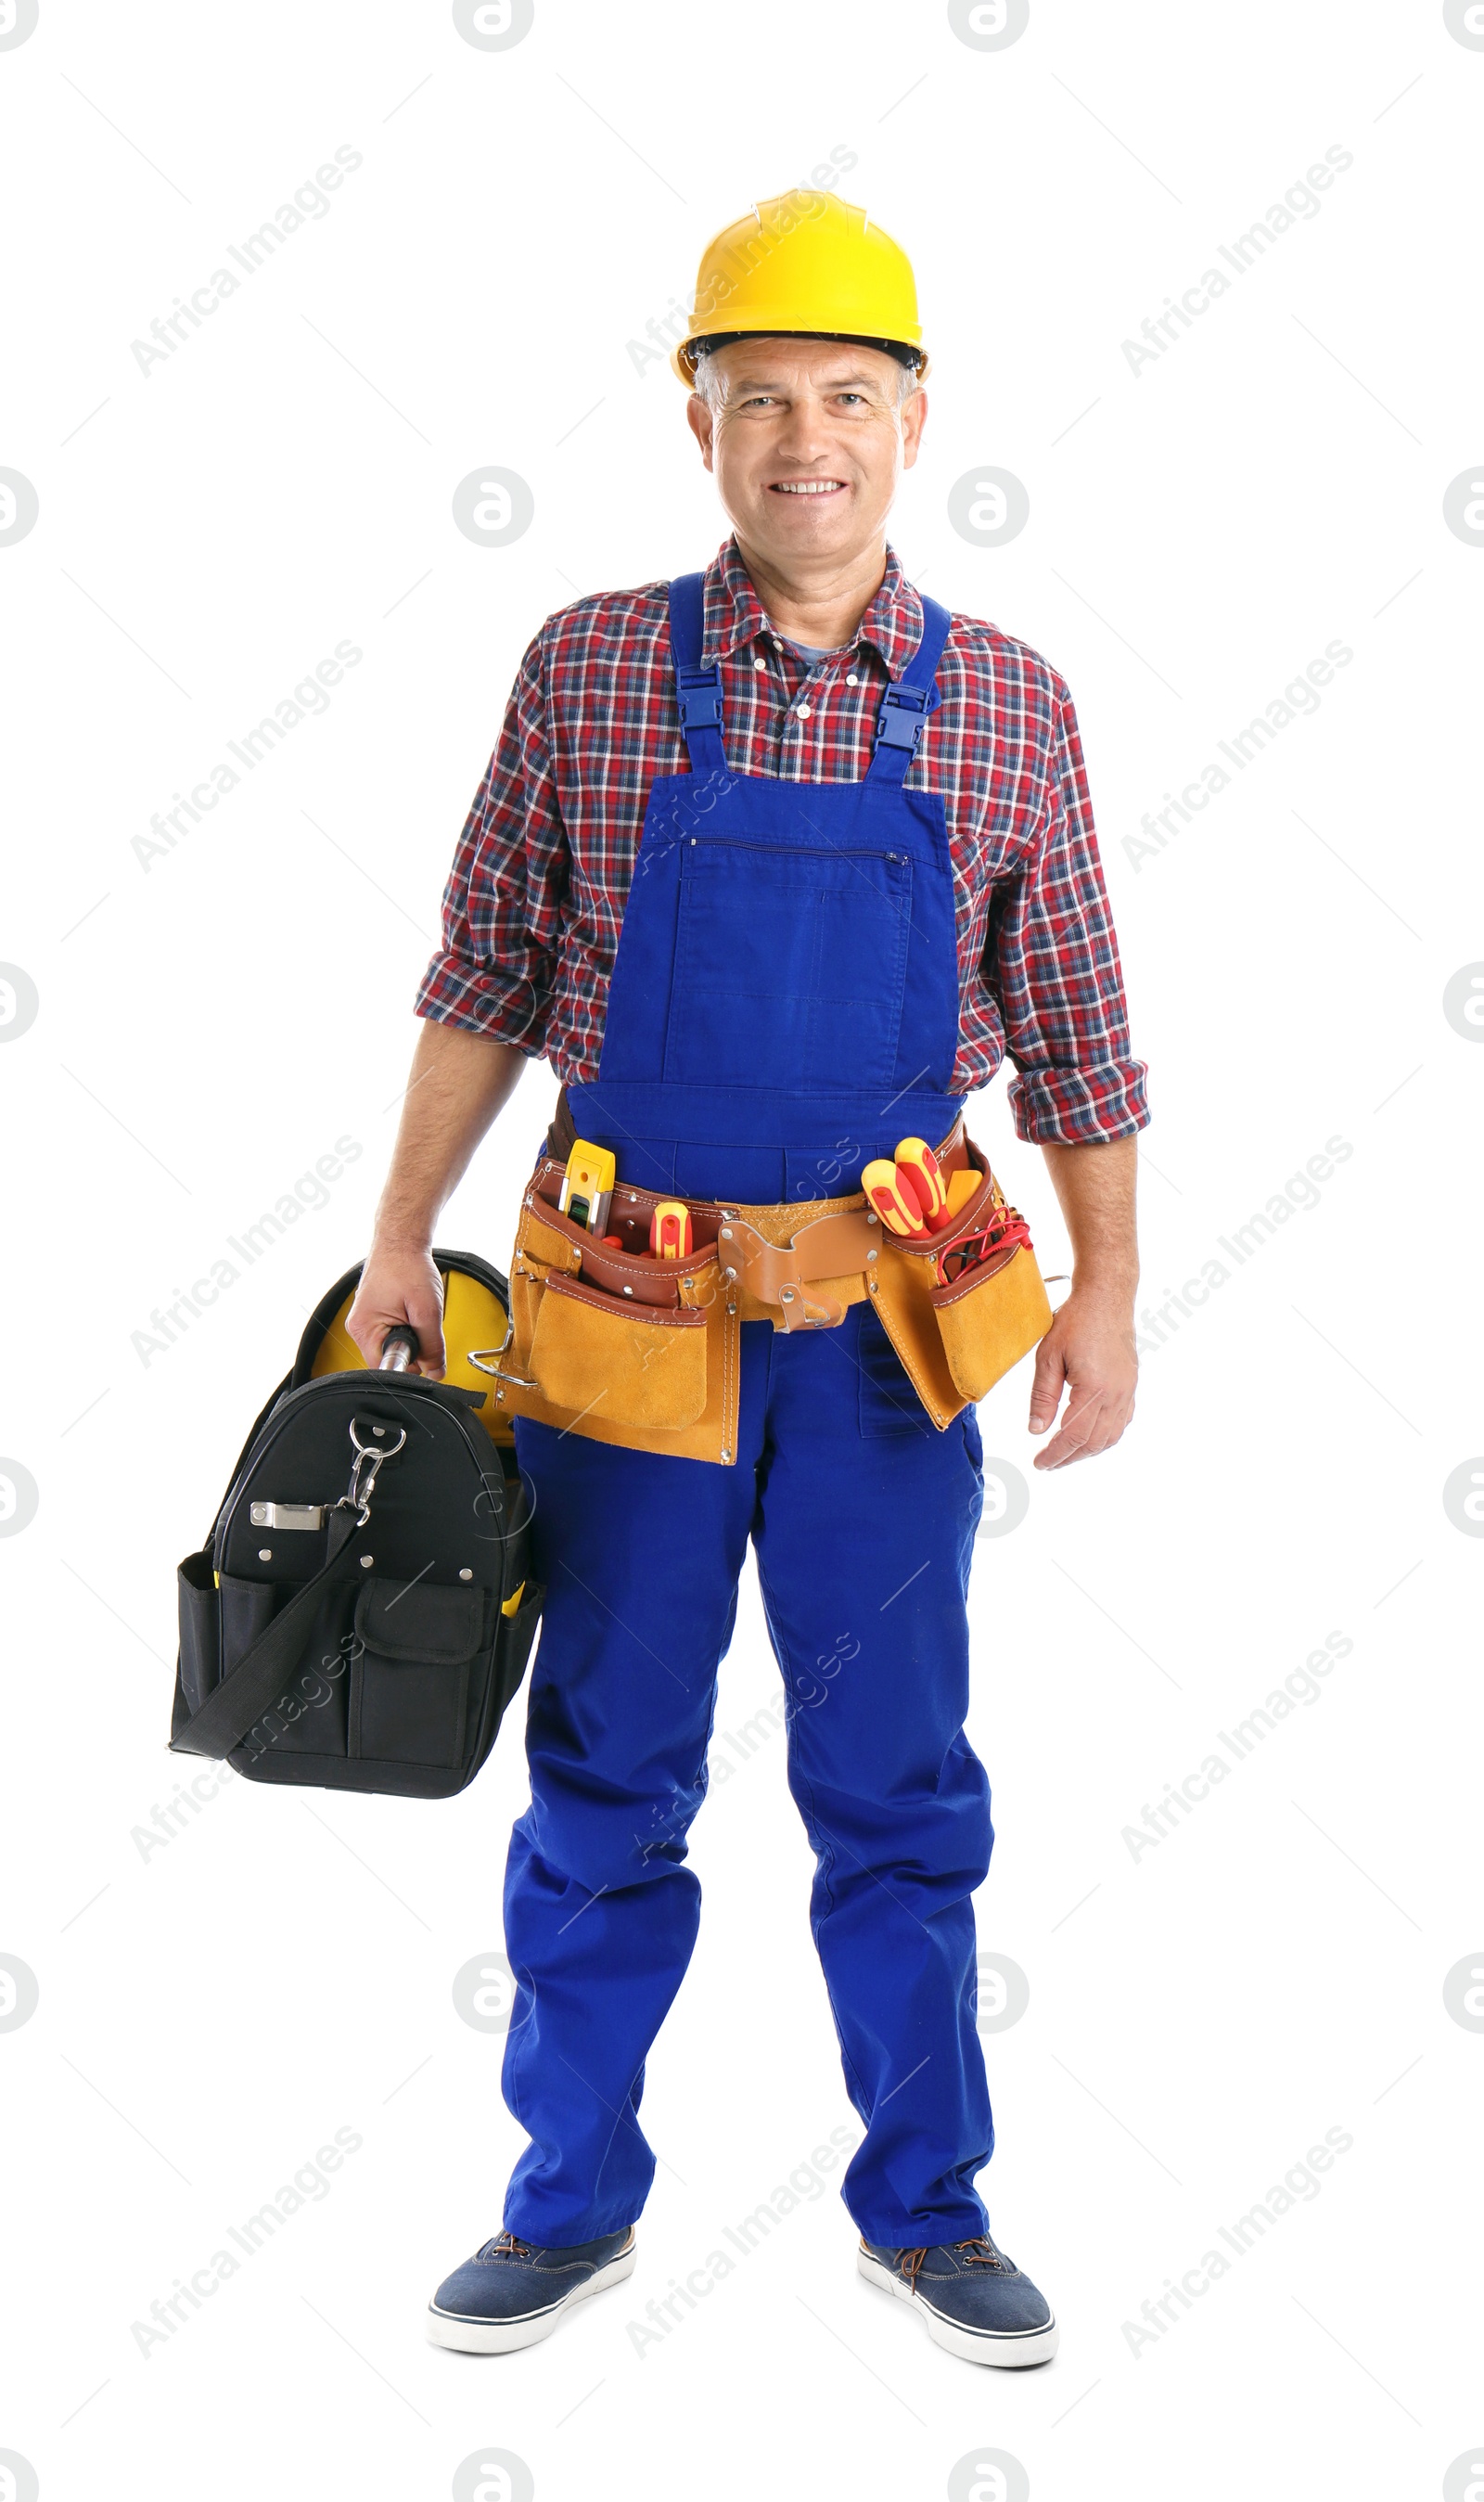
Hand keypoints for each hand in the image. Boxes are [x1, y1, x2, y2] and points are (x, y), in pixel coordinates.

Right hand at [345, 1242, 446, 1377]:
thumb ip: (432, 1346)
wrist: (401, 1241)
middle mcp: (359, 1328)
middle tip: (421, 1322)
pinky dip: (407, 1327)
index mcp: (364, 1330)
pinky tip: (410, 1310)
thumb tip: (436, 1371)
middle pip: (390, 1359)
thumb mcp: (427, 1311)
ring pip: (393, 1346)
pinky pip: (392, 1334)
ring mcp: (365, 1322)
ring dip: (411, 1336)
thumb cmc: (408, 1266)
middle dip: (413, 1347)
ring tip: (414, 1311)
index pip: (387, 1368)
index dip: (411, 1365)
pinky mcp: (373, 1316)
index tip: (425, 1350)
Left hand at [1027, 1287, 1136, 1469]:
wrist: (1106, 1297)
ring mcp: (1127, 1391)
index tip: (1039, 1463)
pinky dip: (1105, 1436)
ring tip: (1065, 1454)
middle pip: (1093, 1442)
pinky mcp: (1131, 1385)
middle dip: (1069, 1457)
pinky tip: (1090, 1436)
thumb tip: (1035, 1431)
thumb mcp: (1048, 1357)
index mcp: (1094, 1390)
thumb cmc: (1075, 1321)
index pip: (1073, 1436)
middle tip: (1047, 1463)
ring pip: (1111, 1436)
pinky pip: (1122, 1422)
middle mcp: (1116, 1395)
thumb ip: (1042, 1397)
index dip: (1055, 1454)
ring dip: (1088, 1450)